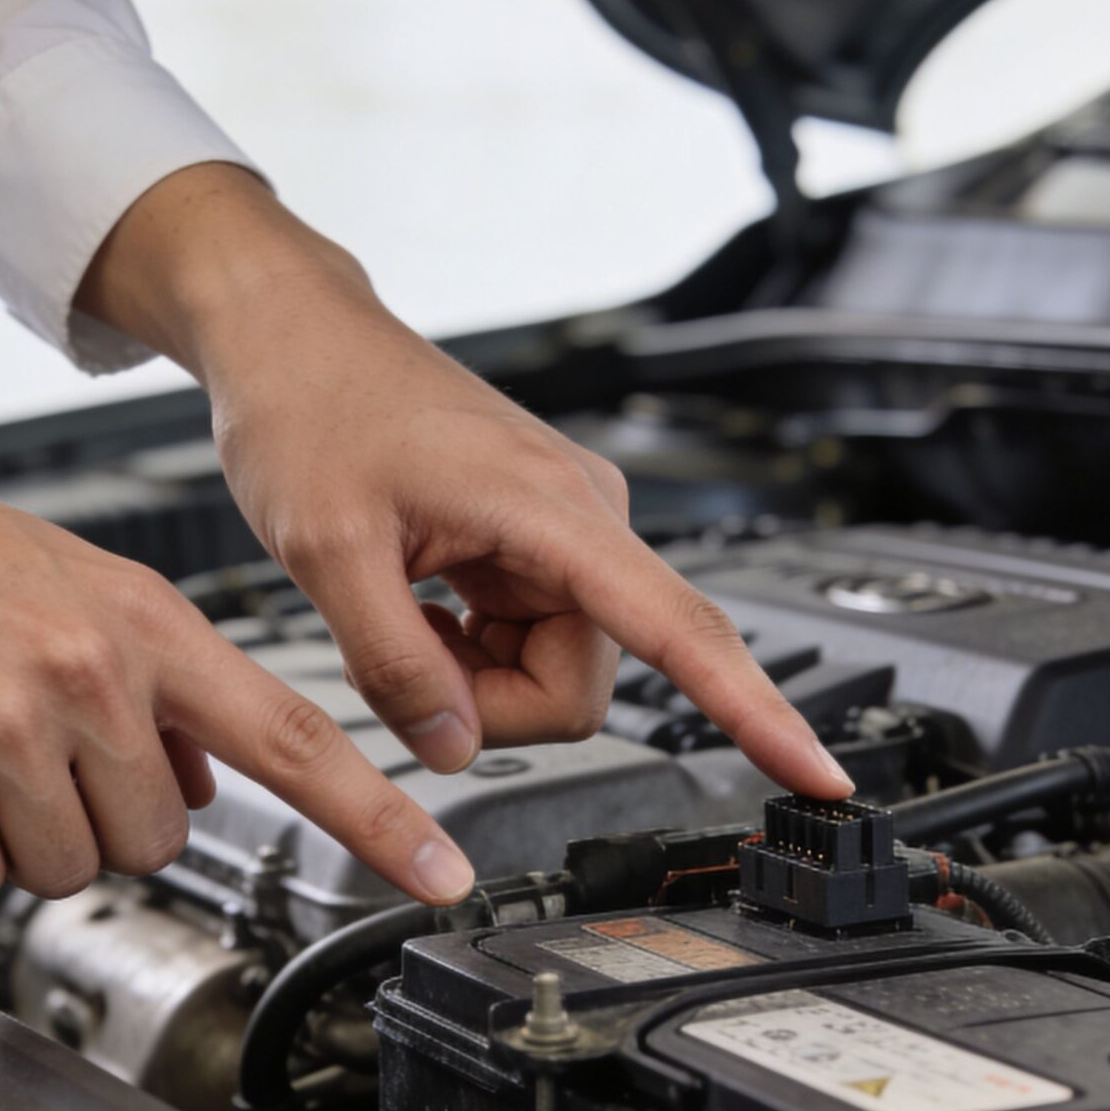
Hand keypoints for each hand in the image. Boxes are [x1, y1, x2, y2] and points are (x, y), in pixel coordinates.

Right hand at [0, 328, 478, 902]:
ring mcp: (11, 721)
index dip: (378, 819)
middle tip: (21, 746)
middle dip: (96, 818)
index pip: (293, 735)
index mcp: (144, 619)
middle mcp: (94, 670)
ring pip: (64, 867)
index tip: (446, 873)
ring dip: (14, 832)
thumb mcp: (65, 586)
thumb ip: (151, 681)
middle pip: (155, 839)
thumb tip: (202, 782)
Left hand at [80, 166, 853, 795]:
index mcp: (557, 511)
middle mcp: (581, 520)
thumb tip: (453, 746)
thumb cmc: (311, 406)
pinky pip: (520, 646)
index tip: (816, 774)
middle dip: (487, 704)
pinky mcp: (532, 547)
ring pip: (547, 676)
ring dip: (466, 679)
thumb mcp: (327, 551)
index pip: (682, 631)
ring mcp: (560, 535)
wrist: (293, 337)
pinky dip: (461, 654)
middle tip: (395, 654)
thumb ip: (394, 666)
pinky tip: (413, 603)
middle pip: (580, 687)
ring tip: (395, 612)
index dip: (756, 713)